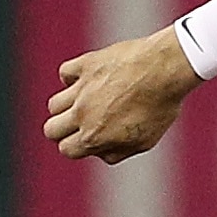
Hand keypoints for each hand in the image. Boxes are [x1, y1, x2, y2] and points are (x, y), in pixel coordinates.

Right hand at [46, 29, 202, 163]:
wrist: (165, 70)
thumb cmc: (160, 107)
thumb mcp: (144, 141)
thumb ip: (117, 152)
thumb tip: (97, 151)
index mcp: (94, 136)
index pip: (66, 149)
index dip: (77, 147)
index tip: (90, 139)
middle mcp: (82, 113)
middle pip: (51, 129)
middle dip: (64, 130)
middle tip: (84, 124)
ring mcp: (81, 88)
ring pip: (55, 104)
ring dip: (68, 106)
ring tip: (91, 102)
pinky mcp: (85, 65)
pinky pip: (65, 73)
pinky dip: (74, 77)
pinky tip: (91, 79)